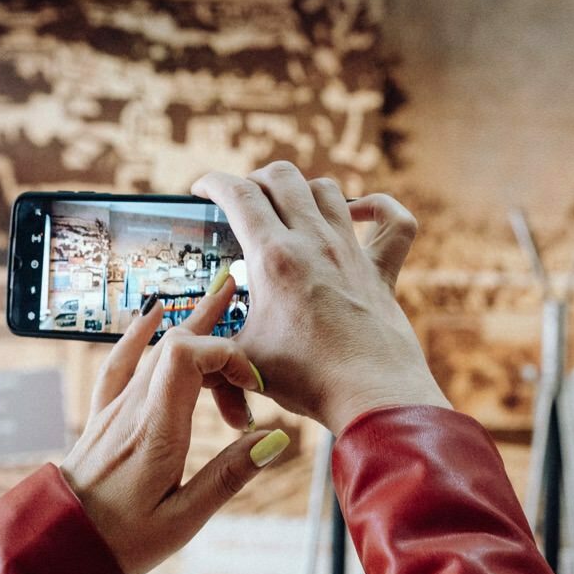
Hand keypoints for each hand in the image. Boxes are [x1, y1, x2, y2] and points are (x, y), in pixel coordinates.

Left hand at [60, 274, 285, 573]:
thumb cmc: (120, 542)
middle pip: (175, 344)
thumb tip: (275, 439)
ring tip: (222, 298)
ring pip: (154, 350)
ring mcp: (115, 410)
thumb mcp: (183, 520)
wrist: (58, 549)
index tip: (253, 388)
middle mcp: (133, 410)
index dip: (226, 353)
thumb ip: (228, 476)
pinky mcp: (105, 418)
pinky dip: (139, 332)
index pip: (186, 356)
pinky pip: (120, 363)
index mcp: (156, 432)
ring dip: (192, 327)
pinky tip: (152, 311)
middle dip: (218, 331)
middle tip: (251, 318)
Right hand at [192, 163, 447, 433]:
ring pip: (328, 189)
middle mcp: (313, 241)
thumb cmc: (306, 380)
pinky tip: (359, 214)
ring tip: (287, 209)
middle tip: (242, 201)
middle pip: (282, 176)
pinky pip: (393, 221)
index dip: (212, 182)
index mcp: (273, 257)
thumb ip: (208, 346)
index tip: (200, 190)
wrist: (369, 397)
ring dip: (302, 190)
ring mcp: (352, 252)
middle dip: (255, 180)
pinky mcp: (382, 271)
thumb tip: (180, 349)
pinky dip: (377, 209)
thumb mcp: (242, 358)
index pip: (237, 193)